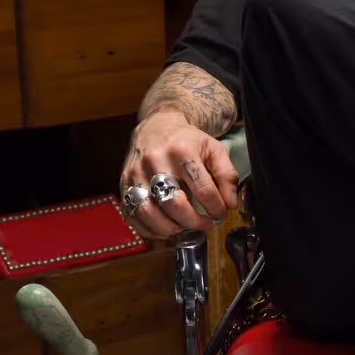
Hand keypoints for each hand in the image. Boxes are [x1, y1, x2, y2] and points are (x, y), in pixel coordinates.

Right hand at [120, 109, 239, 239]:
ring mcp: (136, 173)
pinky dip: (149, 229)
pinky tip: (164, 227)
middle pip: (174, 204)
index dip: (216, 208)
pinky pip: (133, 215)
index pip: (203, 189)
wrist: (156, 125)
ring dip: (170, 229)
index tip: (221, 214)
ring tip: (183, 228)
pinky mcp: (123, 183)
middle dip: (193, 222)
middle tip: (204, 223)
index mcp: (181, 151)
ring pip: (149, 213)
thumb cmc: (186, 140)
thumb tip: (231, 203)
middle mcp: (155, 161)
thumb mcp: (214, 149)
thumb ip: (227, 175)